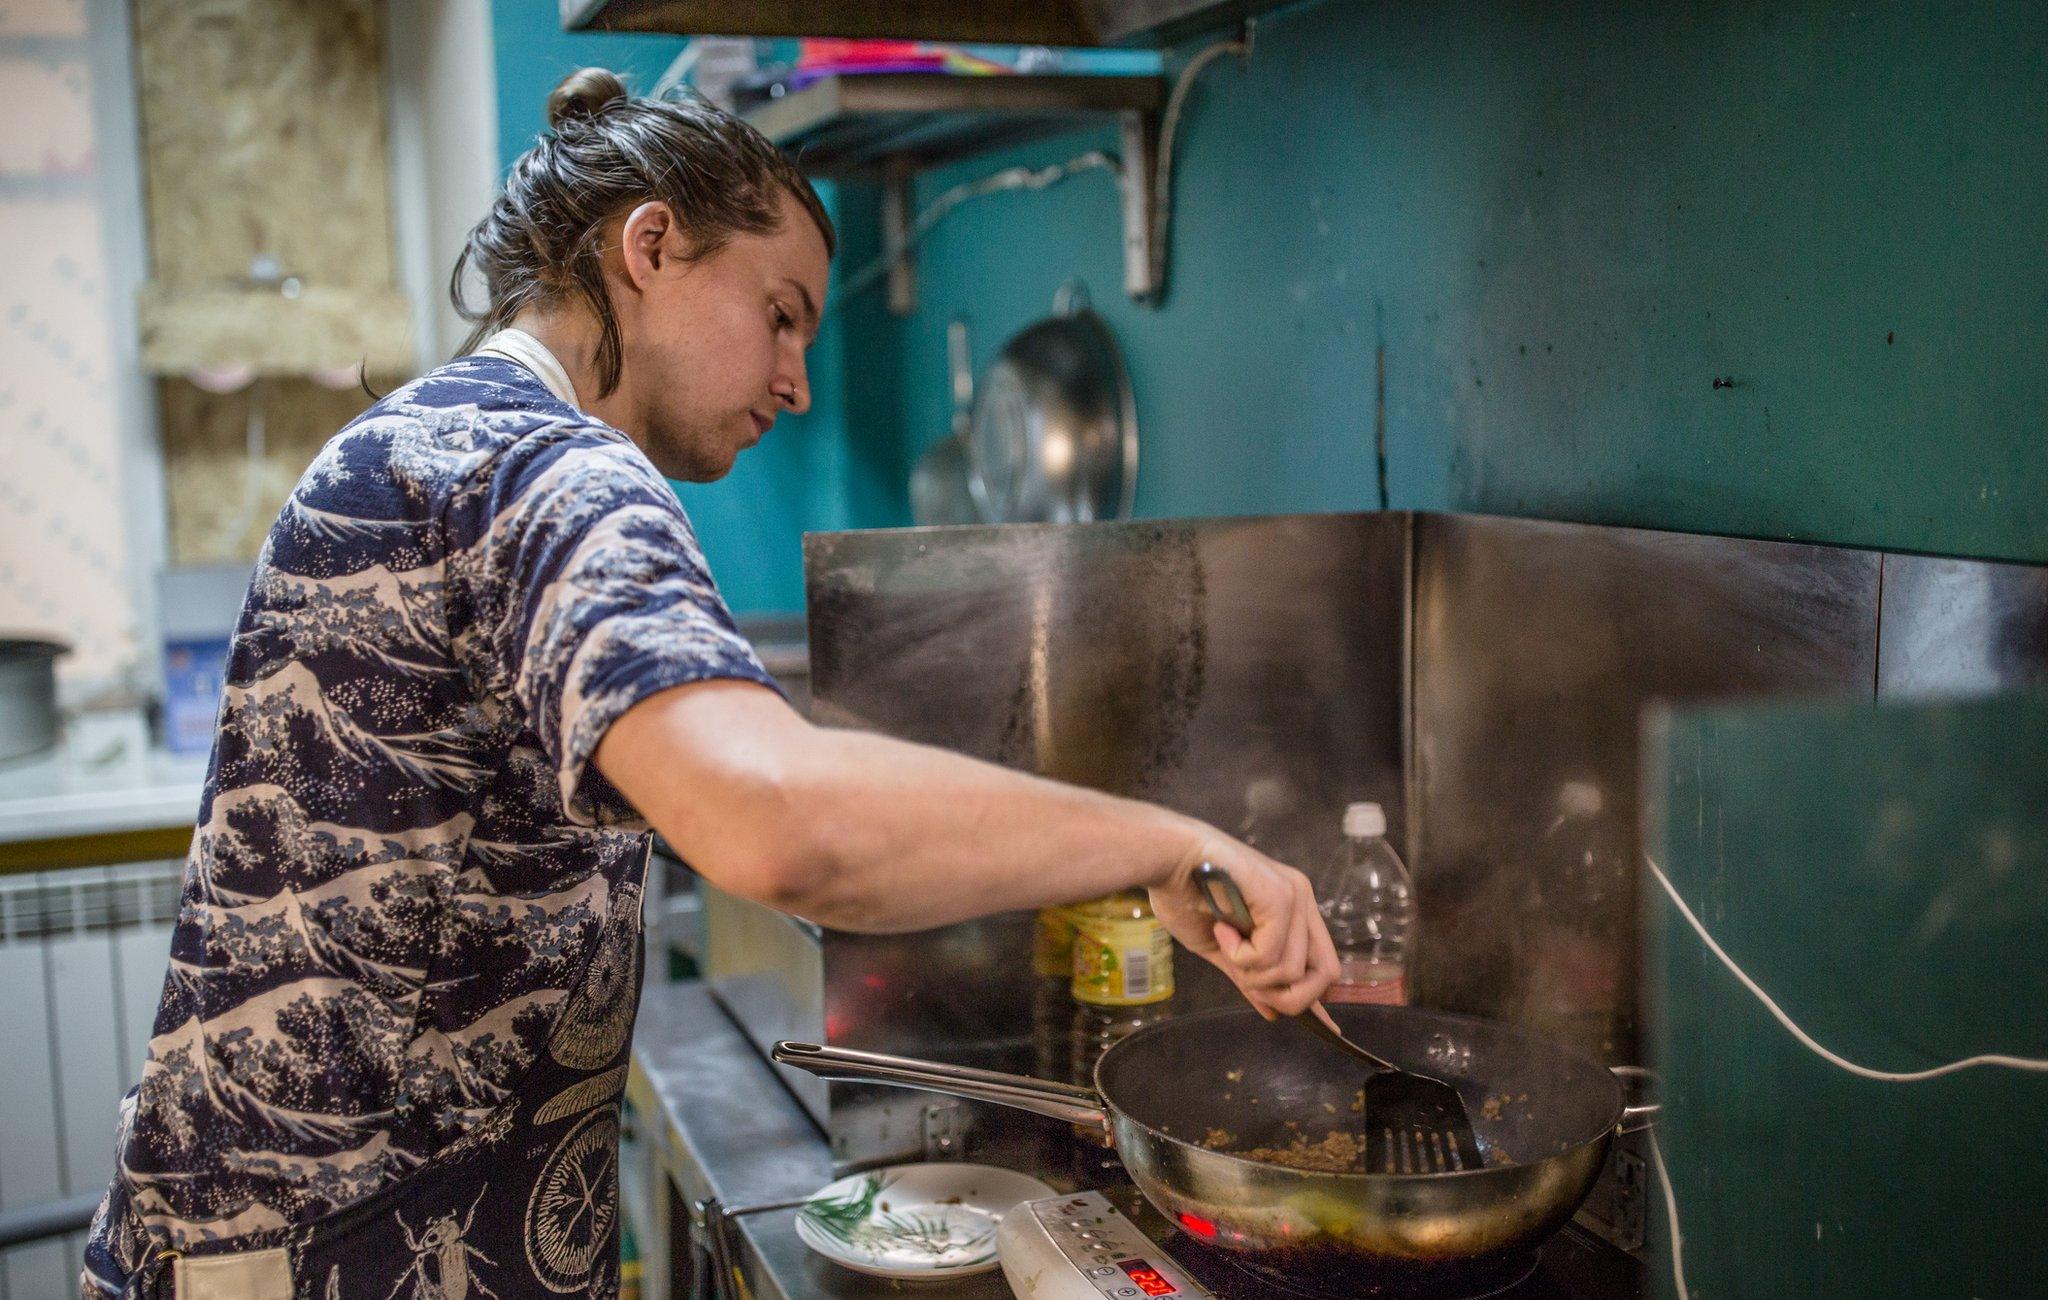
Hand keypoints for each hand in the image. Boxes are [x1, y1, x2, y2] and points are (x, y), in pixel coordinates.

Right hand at [1148, 834, 1337, 1018]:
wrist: (1163, 856)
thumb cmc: (1183, 893)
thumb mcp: (1222, 948)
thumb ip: (1250, 976)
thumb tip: (1272, 1013)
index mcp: (1293, 908)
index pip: (1324, 964)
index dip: (1315, 998)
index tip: (1310, 1022)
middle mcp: (1302, 899)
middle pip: (1326, 975)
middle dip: (1288, 996)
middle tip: (1245, 977)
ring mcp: (1295, 896)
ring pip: (1292, 972)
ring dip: (1251, 972)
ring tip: (1224, 941)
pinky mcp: (1280, 896)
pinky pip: (1271, 956)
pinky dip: (1241, 956)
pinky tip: (1221, 931)